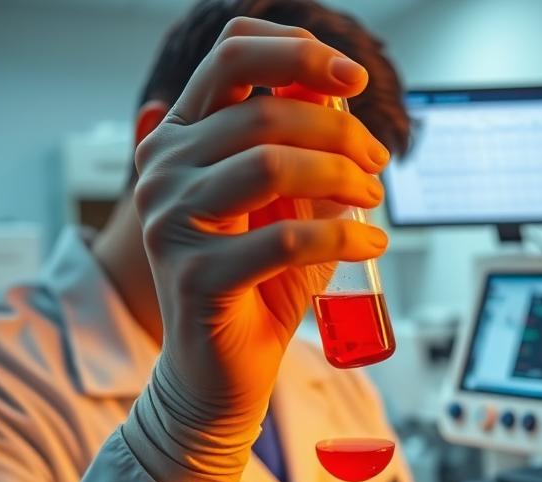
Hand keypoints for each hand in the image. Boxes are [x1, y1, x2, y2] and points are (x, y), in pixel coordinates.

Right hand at [125, 18, 389, 481]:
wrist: (223, 371)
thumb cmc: (258, 283)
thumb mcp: (287, 204)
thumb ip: (302, 147)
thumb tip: (336, 91)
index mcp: (182, 139)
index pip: (229, 56)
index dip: (296, 51)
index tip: (351, 75)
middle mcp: (165, 171)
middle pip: (263, 109)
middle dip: (340, 130)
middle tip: (376, 165)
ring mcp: (173, 222)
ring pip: (269, 164)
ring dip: (341, 176)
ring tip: (372, 201)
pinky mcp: (198, 276)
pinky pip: (285, 239)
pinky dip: (343, 236)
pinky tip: (371, 242)